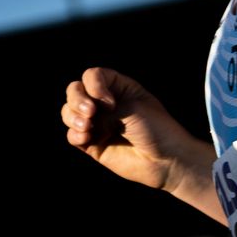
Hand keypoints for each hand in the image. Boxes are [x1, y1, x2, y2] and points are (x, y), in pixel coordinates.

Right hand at [62, 67, 196, 192]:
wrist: (167, 160)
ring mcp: (99, 124)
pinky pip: (73, 135)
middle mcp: (106, 104)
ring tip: (87, 126)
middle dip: (77, 99)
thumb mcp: (133, 109)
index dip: (94, 84)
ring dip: (72, 116)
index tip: (109, 101)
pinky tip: (86, 137)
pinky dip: (74, 133)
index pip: (93, 75)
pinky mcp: (94, 145)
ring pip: (69, 112)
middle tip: (90, 112)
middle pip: (75, 90)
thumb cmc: (157, 129)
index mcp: (119, 89)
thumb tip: (83, 119)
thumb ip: (104, 108)